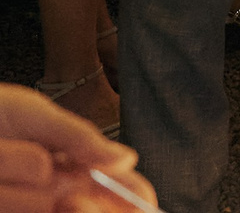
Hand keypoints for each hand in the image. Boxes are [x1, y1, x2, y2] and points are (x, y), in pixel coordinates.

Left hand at [0, 82, 153, 211]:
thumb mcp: (31, 114)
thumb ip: (78, 137)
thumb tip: (127, 159)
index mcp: (68, 162)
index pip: (114, 184)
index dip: (133, 196)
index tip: (146, 207)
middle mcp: (50, 190)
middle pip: (86, 207)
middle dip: (84, 203)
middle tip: (70, 193)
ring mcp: (21, 204)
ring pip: (41, 204)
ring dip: (16, 190)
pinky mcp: (2, 211)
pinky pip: (18, 206)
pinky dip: (8, 192)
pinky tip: (0, 184)